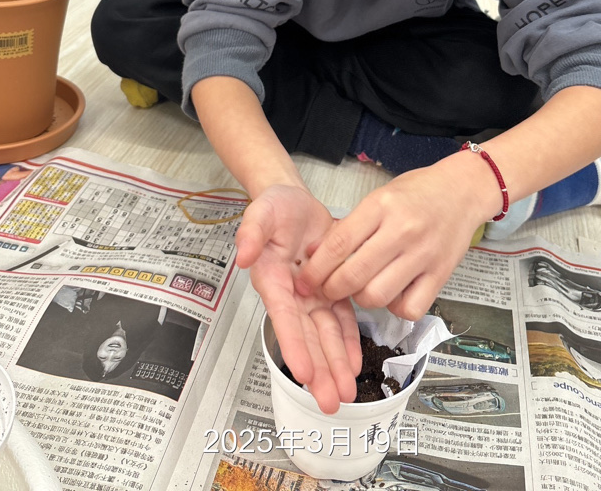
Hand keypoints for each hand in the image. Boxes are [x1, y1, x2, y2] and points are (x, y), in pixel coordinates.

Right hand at [235, 185, 361, 412]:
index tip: (304, 372)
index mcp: (272, 279)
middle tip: (329, 401)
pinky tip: (355, 364)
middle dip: (318, 370)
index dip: (293, 345)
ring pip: (325, 335)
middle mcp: (292, 294)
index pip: (283, 317)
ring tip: (345, 393)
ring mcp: (312, 295)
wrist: (294, 200)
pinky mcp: (332, 289)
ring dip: (335, 364)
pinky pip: (341, 320)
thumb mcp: (260, 211)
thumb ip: (250, 232)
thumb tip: (244, 255)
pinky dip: (348, 342)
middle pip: (306, 337)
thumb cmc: (273, 207)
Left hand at [296, 155, 490, 319]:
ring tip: (362, 288)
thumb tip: (318, 256)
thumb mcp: (379, 197)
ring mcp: (423, 255)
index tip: (305, 281)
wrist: (461, 191)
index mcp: (381, 206)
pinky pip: (409, 308)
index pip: (338, 243)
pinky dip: (395, 308)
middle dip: (331, 289)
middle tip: (327, 290)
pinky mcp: (441, 275)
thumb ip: (352, 226)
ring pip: (377, 296)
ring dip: (361, 299)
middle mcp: (402, 230)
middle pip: (354, 275)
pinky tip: (392, 293)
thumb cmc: (416, 193)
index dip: (316, 268)